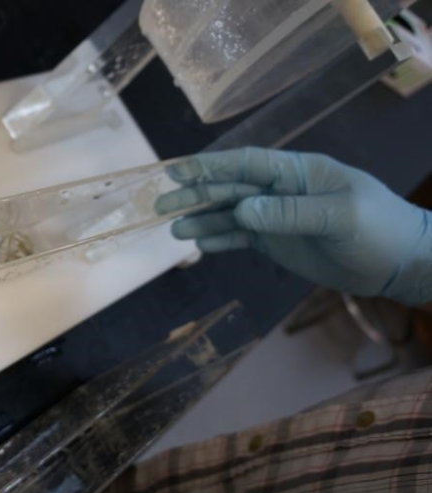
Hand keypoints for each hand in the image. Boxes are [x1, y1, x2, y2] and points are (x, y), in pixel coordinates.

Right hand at [155, 147, 431, 305]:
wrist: (397, 263)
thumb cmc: (376, 229)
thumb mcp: (338, 217)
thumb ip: (290, 213)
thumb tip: (243, 210)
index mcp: (297, 173)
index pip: (247, 164)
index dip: (212, 166)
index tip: (179, 170)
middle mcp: (280, 190)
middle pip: (229, 189)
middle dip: (195, 195)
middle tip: (160, 205)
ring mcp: (276, 216)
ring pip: (230, 215)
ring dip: (201, 220)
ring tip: (172, 231)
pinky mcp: (276, 242)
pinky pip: (240, 238)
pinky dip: (219, 240)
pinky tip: (199, 244)